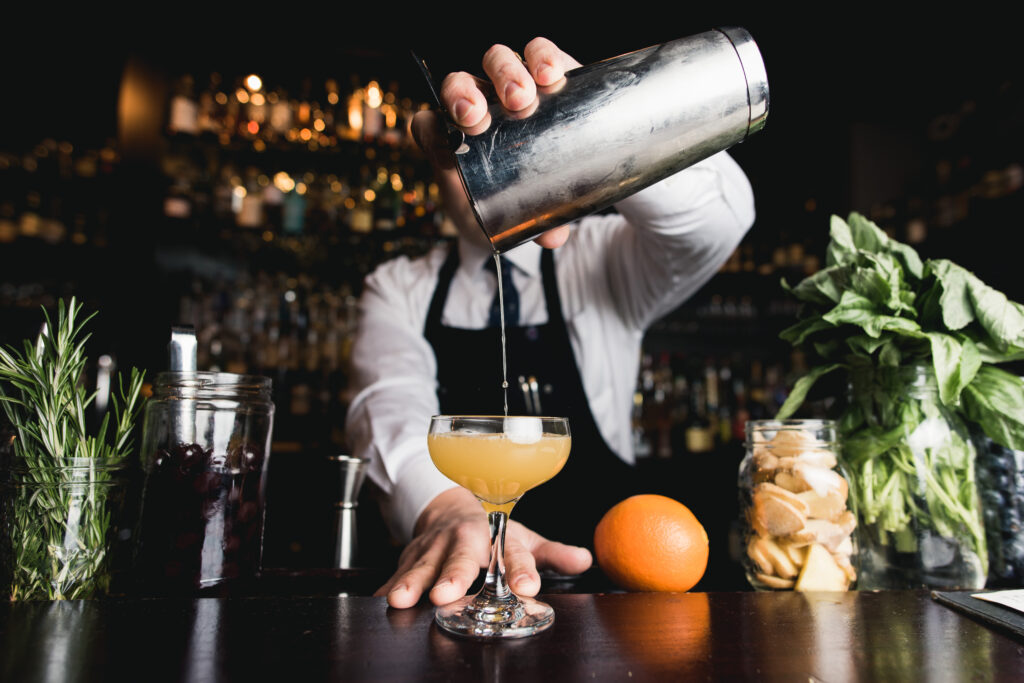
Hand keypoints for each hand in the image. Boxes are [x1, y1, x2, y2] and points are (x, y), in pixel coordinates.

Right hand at [375, 487, 592, 607]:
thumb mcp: (524, 538)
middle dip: (454, 575)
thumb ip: (552, 554)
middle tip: (447, 594)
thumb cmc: (491, 531)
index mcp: (497, 535)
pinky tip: (380, 599)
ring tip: (402, 600)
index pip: (512, 552)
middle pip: (460, 558)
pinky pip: (396, 572)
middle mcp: (464, 539)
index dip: (521, 570)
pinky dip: (386, 585)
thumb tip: (586, 560)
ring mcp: (434, 547)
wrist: (449, 508)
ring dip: (411, 582)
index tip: (528, 587)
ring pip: (421, 565)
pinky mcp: (410, 556)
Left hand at [411, 37, 581, 249]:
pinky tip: (550, 74)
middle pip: (458, 86)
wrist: (544, 183)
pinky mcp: (545, 75)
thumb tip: (555, 236)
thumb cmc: (510, 203)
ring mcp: (510, 88)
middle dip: (462, 97)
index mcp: (455, 141)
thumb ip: (528, 231)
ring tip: (520, 98)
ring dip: (503, 75)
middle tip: (478, 120)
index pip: (428, 125)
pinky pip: (538, 53)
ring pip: (495, 62)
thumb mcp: (507, 224)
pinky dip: (541, 56)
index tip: (447, 154)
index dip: (431, 133)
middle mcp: (479, 106)